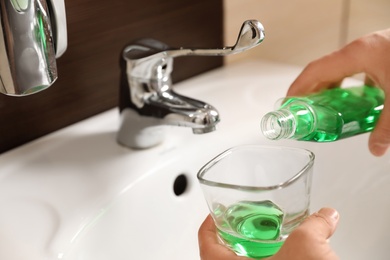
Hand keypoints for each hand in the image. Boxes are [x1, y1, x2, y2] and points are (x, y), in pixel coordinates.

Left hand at [198, 207, 339, 259]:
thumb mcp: (307, 247)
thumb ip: (314, 225)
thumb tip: (325, 216)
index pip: (206, 242)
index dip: (210, 223)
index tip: (218, 213)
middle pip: (223, 256)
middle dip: (236, 238)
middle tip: (245, 225)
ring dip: (254, 255)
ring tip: (268, 242)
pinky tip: (285, 259)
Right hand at [286, 28, 389, 155]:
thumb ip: (387, 126)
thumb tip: (376, 148)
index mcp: (358, 54)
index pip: (316, 70)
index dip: (299, 87)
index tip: (289, 101)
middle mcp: (362, 49)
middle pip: (325, 70)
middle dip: (312, 91)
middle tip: (305, 110)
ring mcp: (372, 49)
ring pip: (340, 69)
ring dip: (331, 88)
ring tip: (327, 108)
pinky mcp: (382, 54)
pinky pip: (356, 69)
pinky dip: (349, 84)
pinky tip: (357, 100)